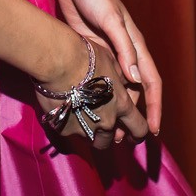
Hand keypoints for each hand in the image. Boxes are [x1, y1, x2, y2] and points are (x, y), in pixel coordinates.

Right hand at [33, 37, 147, 149]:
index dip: (138, 132)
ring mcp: (85, 127)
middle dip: (108, 135)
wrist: (57, 61)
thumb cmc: (87, 56)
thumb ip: (120, 77)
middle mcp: (106, 121)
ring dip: (88, 131)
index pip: (139, 128)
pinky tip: (61, 108)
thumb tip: (124, 83)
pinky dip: (67, 123)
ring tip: (80, 116)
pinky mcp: (64, 128)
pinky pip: (68, 131)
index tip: (134, 134)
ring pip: (90, 139)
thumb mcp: (111, 60)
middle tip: (100, 125)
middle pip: (111, 140)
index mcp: (121, 105)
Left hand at [54, 0, 162, 138]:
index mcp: (136, 45)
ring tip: (108, 133)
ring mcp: (107, 53)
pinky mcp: (90, 51)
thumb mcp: (111, 19)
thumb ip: (123, 47)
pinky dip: (98, 96)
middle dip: (134, 116)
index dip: (155, 107)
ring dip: (115, 110)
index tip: (154, 131)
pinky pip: (98, 80)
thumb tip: (136, 78)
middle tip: (127, 141)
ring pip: (116, 89)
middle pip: (134, 92)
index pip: (152, 83)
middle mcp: (125, 53)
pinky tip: (89, 109)